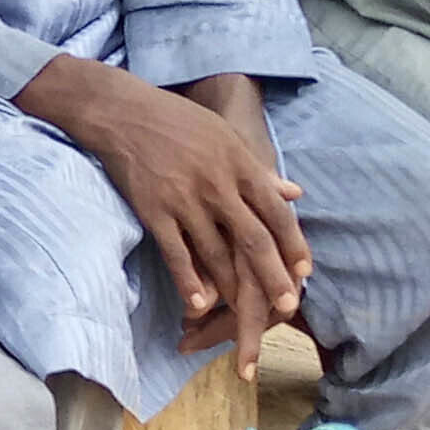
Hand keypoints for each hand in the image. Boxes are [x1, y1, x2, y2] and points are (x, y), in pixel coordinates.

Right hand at [28, 60, 307, 357]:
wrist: (124, 112)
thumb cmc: (179, 121)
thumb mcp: (227, 137)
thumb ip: (259, 170)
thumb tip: (295, 193)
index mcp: (240, 165)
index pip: (276, 212)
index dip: (293, 244)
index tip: (305, 271)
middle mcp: (218, 185)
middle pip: (253, 239)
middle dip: (273, 276)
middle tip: (288, 306)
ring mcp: (185, 200)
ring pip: (216, 253)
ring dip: (232, 289)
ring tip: (247, 318)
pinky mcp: (154, 211)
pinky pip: (176, 253)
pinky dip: (188, 280)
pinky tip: (198, 305)